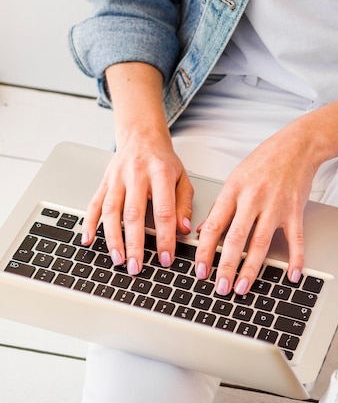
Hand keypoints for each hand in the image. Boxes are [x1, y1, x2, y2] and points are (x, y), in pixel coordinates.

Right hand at [81, 134, 193, 274]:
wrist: (141, 135)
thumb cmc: (162, 160)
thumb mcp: (182, 178)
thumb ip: (183, 205)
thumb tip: (183, 230)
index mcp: (160, 173)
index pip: (164, 211)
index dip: (165, 237)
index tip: (165, 257)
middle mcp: (136, 174)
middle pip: (133, 214)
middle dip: (134, 244)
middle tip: (136, 267)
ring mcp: (117, 178)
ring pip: (111, 211)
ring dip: (112, 238)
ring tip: (118, 259)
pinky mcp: (104, 181)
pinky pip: (94, 204)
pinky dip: (90, 223)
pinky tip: (89, 240)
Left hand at [194, 115, 318, 295]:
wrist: (296, 145)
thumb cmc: (265, 160)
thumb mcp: (235, 178)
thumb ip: (221, 206)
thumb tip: (204, 230)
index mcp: (234, 190)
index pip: (215, 225)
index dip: (205, 250)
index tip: (200, 270)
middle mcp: (253, 199)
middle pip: (236, 238)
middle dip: (226, 266)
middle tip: (219, 288)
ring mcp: (275, 205)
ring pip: (261, 242)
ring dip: (251, 268)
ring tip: (242, 287)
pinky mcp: (295, 210)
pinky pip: (295, 239)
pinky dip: (295, 259)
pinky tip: (291, 276)